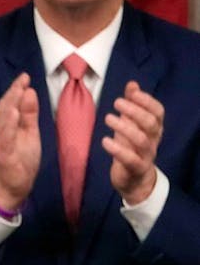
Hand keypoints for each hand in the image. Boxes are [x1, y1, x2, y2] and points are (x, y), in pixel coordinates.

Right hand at [0, 73, 40, 209]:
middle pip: (4, 109)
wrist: (14, 186)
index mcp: (6, 126)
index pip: (9, 104)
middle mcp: (0, 132)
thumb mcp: (30, 133)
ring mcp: (0, 143)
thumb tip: (29, 92)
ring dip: (9, 106)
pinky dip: (8, 126)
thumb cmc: (22, 159)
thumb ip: (29, 114)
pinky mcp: (4, 155)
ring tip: (17, 92)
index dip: (16, 90)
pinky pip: (5, 138)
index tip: (25, 77)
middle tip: (22, 79)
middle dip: (13, 93)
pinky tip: (12, 115)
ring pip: (2, 122)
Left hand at [102, 81, 162, 204]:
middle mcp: (153, 141)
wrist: (134, 180)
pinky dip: (117, 149)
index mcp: (154, 129)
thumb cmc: (131, 148)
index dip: (147, 101)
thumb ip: (133, 105)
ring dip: (124, 127)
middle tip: (117, 102)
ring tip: (108, 117)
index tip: (132, 93)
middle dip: (135, 111)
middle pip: (151, 123)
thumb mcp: (131, 125)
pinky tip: (105, 140)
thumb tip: (132, 84)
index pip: (158, 112)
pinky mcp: (135, 169)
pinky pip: (130, 159)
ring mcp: (146, 155)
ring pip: (141, 140)